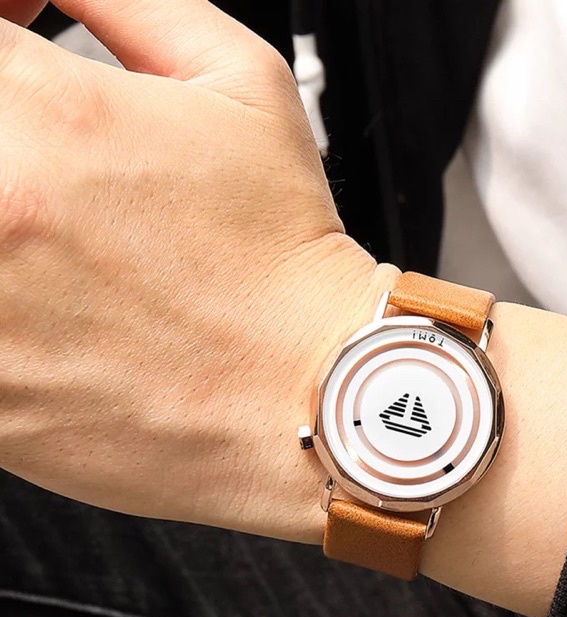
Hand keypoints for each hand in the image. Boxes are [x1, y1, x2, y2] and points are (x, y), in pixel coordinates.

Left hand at [0, 0, 394, 539]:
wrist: (303, 393)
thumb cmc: (283, 265)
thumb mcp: (244, 86)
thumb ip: (133, 3)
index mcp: (52, 123)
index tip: (21, 45)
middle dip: (5, 125)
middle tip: (51, 152)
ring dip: (6, 217)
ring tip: (62, 235)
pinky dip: (5, 301)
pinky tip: (56, 297)